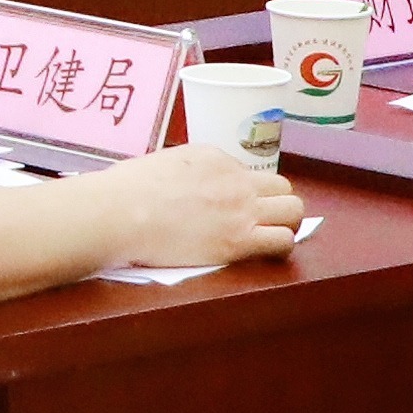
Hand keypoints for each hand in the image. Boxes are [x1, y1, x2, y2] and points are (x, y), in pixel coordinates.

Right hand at [77, 142, 309, 277]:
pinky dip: (279, 248)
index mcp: (214, 157)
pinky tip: (264, 254)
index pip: (249, 173)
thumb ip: (183, 172)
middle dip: (275, 205)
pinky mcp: (239, 240)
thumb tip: (180, 187)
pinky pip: (284, 241)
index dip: (245, 193)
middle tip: (258, 223)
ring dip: (284, 224)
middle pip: (282, 188)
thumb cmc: (122, 191)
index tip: (230, 208)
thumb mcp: (159, 164)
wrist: (118, 212)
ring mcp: (240, 209)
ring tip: (265, 238)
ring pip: (294, 210)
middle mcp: (234, 179)